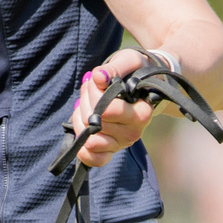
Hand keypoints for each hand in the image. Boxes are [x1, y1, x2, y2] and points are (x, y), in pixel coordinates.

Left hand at [66, 51, 158, 167]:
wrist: (140, 85)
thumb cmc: (135, 72)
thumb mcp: (128, 62)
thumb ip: (113, 69)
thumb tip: (97, 77)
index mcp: (142, 114)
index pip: (107, 111)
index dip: (94, 94)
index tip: (96, 81)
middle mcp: (134, 133)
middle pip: (95, 124)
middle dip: (85, 102)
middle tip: (89, 89)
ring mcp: (121, 144)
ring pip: (90, 140)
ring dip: (80, 120)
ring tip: (86, 105)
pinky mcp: (110, 151)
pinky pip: (94, 160)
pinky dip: (82, 149)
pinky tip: (82, 131)